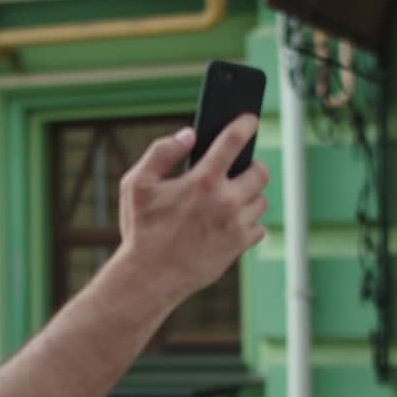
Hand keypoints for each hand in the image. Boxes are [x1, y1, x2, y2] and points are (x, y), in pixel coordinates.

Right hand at [115, 114, 269, 305]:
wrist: (150, 277)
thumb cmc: (142, 230)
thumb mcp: (136, 184)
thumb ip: (161, 152)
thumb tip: (189, 135)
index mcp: (202, 180)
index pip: (234, 141)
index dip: (245, 124)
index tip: (250, 120)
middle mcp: (226, 201)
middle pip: (260, 171)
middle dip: (251, 166)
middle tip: (237, 170)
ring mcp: (236, 225)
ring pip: (261, 200)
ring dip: (248, 196)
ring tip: (228, 199)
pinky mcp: (240, 246)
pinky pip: (258, 227)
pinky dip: (247, 223)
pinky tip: (228, 222)